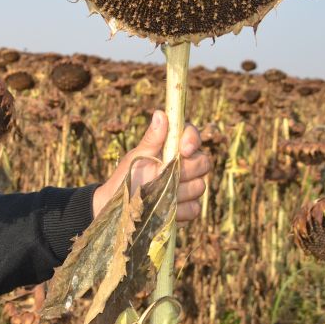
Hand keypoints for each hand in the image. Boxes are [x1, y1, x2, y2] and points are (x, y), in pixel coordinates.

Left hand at [91, 110, 211, 222]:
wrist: (120, 208)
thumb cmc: (127, 177)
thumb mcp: (137, 157)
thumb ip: (152, 138)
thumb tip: (160, 114)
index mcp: (172, 148)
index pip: (193, 136)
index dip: (192, 140)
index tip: (183, 150)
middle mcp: (185, 166)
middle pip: (203, 162)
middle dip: (184, 170)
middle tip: (163, 176)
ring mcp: (189, 187)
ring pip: (200, 186)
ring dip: (178, 191)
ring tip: (157, 193)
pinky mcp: (188, 208)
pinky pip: (194, 208)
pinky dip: (178, 209)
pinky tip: (162, 208)